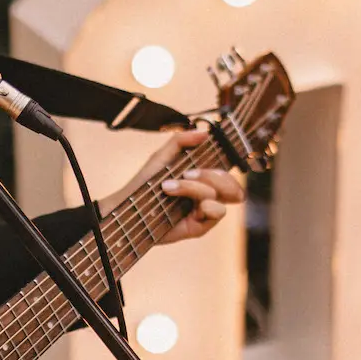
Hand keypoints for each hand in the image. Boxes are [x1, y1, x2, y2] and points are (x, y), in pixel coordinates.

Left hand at [101, 127, 244, 245]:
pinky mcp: (201, 226)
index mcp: (201, 178)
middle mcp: (206, 194)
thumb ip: (181, 141)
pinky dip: (206, 205)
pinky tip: (190, 207)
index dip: (230, 161)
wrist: (129, 209)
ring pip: (223, 195)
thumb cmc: (144, 184)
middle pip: (231, 182)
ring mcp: (204, 210)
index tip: (217, 152)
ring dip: (197, 188)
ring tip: (171, 188)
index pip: (226, 169)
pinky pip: (218, 212)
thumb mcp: (161, 157)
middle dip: (211, 174)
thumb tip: (204, 133)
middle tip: (186, 173)